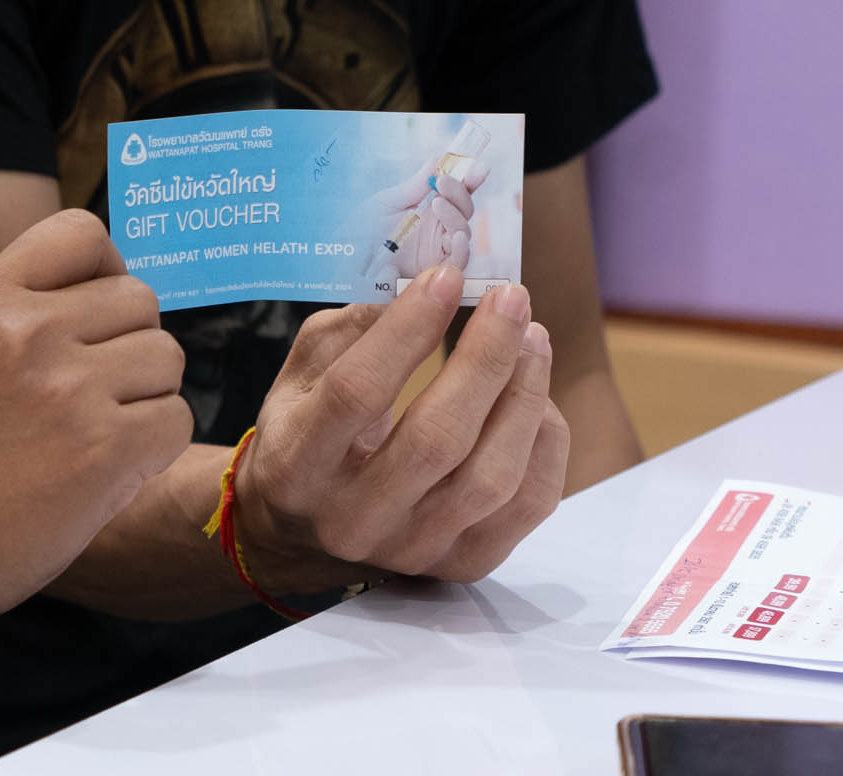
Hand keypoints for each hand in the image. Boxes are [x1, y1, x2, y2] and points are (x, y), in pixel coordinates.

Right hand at [0, 209, 191, 635]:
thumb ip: (18, 309)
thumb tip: (102, 288)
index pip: (82, 234)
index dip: (105, 270)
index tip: (96, 311)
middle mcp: (29, 329)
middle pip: (139, 300)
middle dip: (129, 342)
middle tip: (98, 389)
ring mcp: (71, 387)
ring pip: (166, 357)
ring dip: (147, 394)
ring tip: (102, 428)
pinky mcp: (107, 448)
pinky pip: (176, 418)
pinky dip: (156, 445)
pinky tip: (113, 465)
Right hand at [235, 266, 570, 588]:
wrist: (307, 528)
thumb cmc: (307, 430)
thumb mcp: (301, 376)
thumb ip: (351, 331)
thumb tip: (423, 285)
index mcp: (297, 466)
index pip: (357, 393)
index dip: (407, 331)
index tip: (446, 277)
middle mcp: (353, 519)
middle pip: (436, 439)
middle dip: (485, 358)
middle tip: (512, 298)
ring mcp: (413, 550)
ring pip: (492, 477)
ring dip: (524, 396)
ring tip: (533, 338)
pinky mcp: (464, 564)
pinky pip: (529, 503)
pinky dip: (545, 441)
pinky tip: (536, 396)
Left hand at [362, 160, 485, 291]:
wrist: (346, 262)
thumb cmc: (363, 231)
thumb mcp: (388, 203)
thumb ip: (415, 186)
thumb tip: (437, 160)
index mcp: (429, 209)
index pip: (456, 193)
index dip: (470, 179)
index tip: (477, 168)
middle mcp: (438, 228)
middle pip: (464, 210)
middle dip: (459, 193)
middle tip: (443, 182)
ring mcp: (438, 249)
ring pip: (462, 232)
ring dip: (455, 216)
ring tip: (438, 204)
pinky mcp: (435, 272)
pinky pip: (457, 262)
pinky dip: (460, 248)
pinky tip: (454, 236)